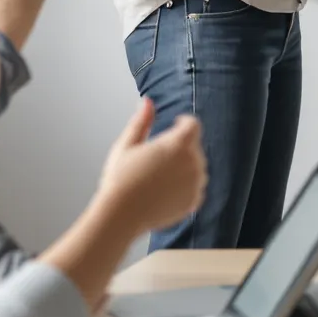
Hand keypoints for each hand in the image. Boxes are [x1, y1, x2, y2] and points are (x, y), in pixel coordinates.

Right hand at [93, 99, 206, 235]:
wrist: (120, 215)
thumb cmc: (120, 180)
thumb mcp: (127, 145)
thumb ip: (141, 121)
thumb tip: (147, 102)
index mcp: (179, 144)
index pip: (193, 124)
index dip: (183, 122)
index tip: (174, 125)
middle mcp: (193, 162)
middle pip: (194, 146)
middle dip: (181, 147)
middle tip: (157, 157)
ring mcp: (196, 184)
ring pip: (196, 168)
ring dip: (184, 167)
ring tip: (158, 176)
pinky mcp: (194, 202)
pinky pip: (195, 188)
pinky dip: (184, 187)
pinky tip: (164, 191)